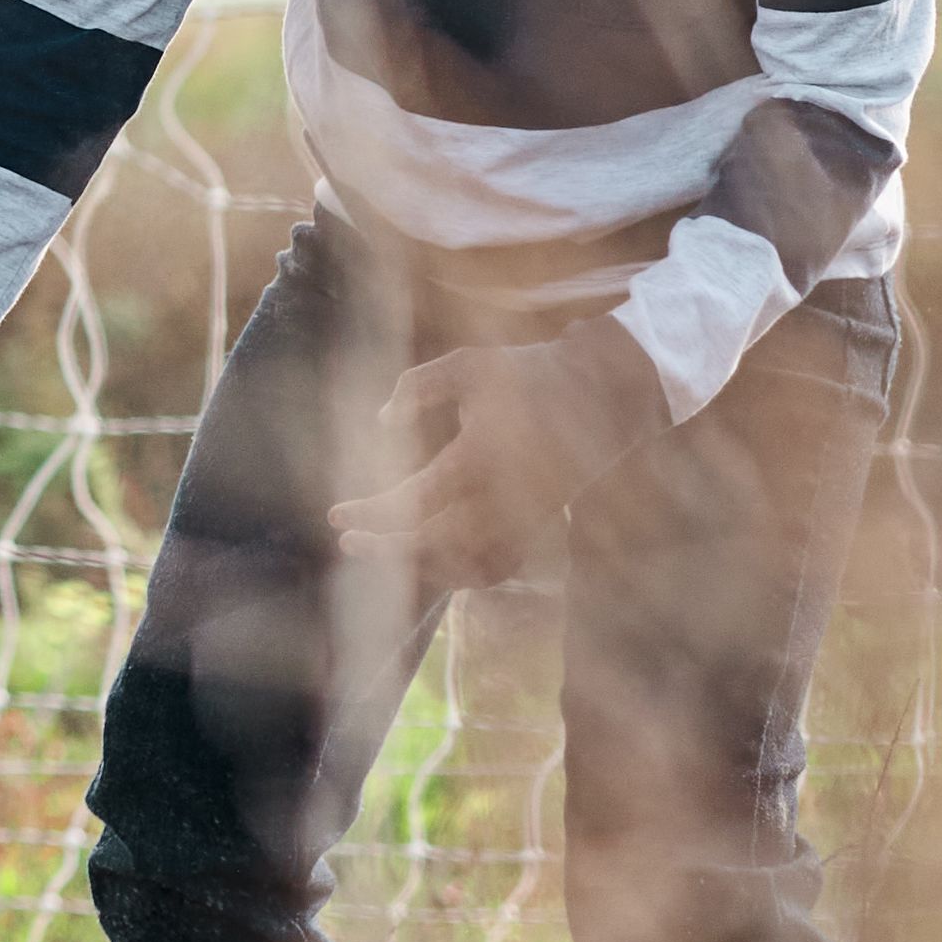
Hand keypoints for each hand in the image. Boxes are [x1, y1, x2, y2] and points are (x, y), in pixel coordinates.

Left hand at [333, 333, 671, 599]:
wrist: (605, 393)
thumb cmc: (530, 373)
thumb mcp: (468, 365)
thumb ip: (417, 387)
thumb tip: (383, 421)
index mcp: (479, 458)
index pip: (413, 503)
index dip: (370, 514)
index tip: (336, 514)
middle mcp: (502, 500)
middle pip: (433, 547)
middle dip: (384, 549)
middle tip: (347, 540)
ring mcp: (524, 519)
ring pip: (465, 568)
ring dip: (419, 568)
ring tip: (383, 552)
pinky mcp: (538, 526)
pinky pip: (497, 568)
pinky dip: (462, 575)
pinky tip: (432, 563)